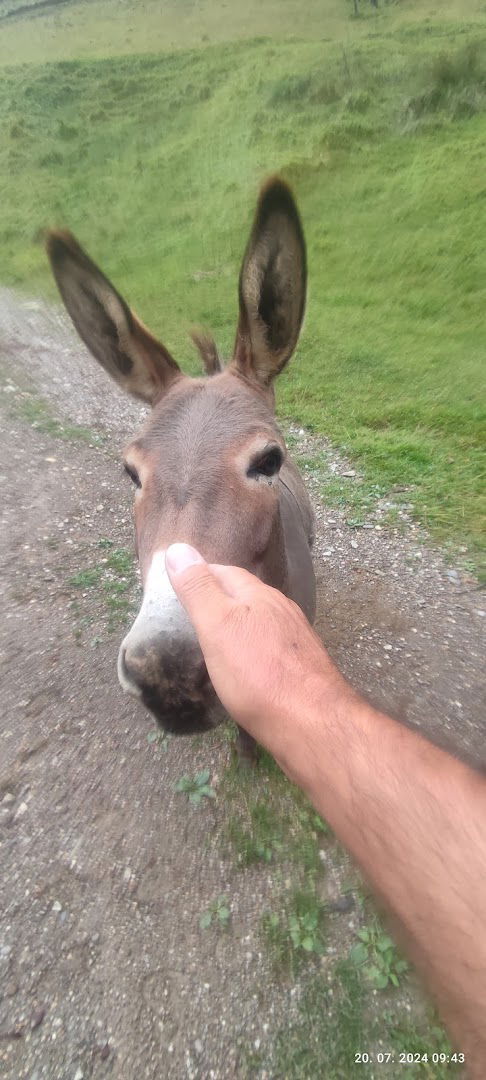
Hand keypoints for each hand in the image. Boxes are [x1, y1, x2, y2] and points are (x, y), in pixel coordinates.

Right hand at [165, 542, 339, 747]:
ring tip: (217, 634)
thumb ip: (199, 590)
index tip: (178, 582)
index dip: (200, 574)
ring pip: (262, 620)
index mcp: (259, 596)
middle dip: (220, 596)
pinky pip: (272, 646)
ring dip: (239, 621)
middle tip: (193, 609)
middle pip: (245, 594)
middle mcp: (281, 610)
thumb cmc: (258, 673)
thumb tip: (178, 549)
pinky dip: (254, 646)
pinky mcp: (302, 666)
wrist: (312, 721)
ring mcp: (295, 638)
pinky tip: (248, 663)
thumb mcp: (218, 627)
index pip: (225, 572)